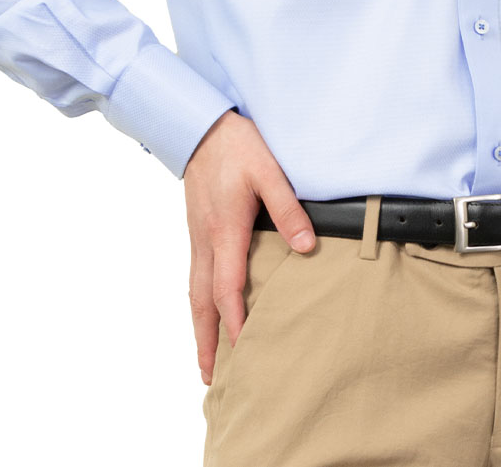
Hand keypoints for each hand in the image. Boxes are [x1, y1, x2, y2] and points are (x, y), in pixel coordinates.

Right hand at [182, 108, 315, 385]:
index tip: (244, 352)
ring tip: (205, 355)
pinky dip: (198, 300)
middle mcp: (206, 240)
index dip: (236, 323)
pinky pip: (195, 274)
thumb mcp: (268, 172)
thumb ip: (287, 209)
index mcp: (226, 231)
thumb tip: (306, 247)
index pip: (228, 289)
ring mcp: (198, 235)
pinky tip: (207, 306)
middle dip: (207, 339)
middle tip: (210, 376)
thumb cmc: (236, 146)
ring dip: (199, 325)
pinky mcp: (197, 227)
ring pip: (194, 290)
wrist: (200, 125)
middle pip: (202, 301)